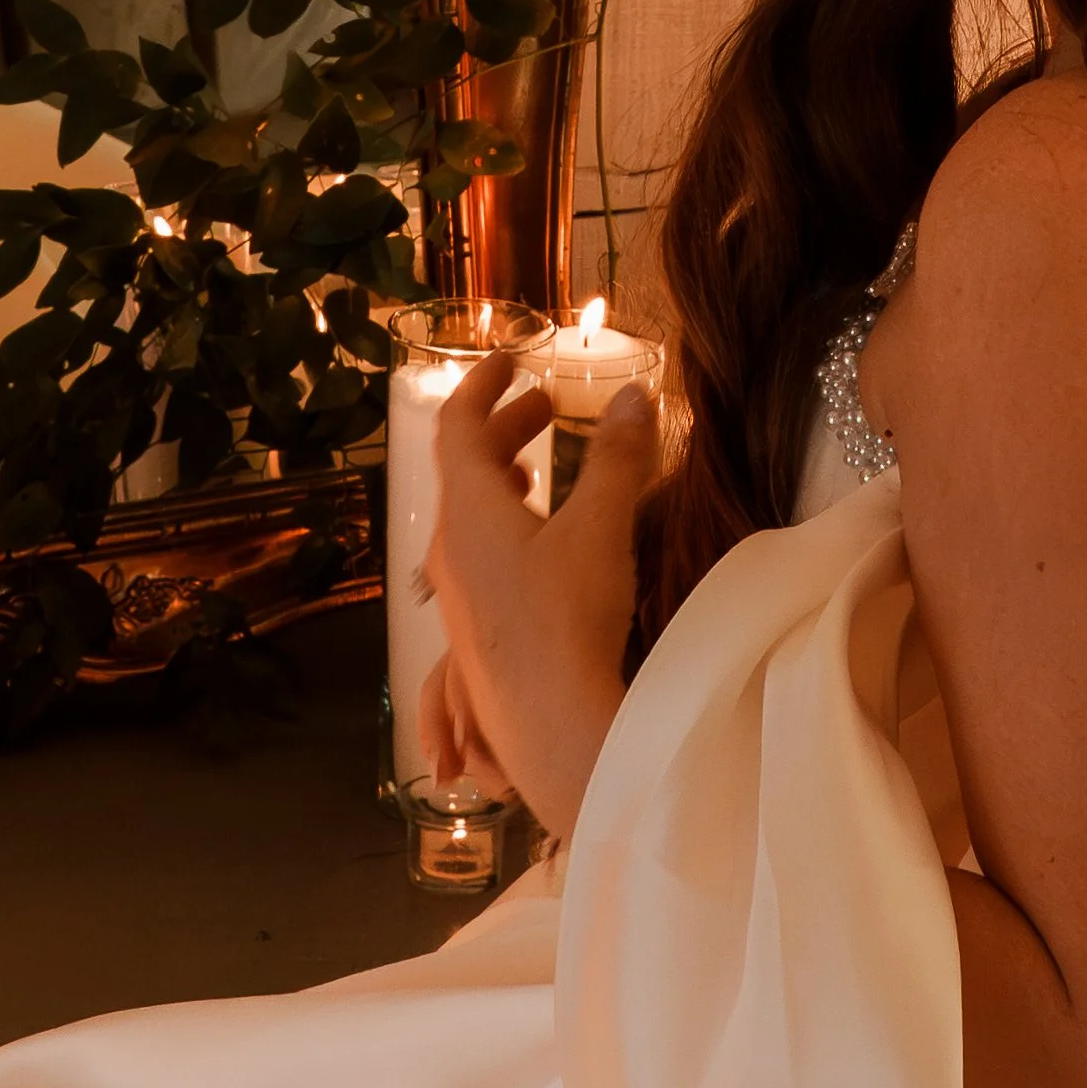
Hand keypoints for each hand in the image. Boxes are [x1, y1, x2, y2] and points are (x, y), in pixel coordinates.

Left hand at [423, 349, 660, 846]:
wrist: (549, 725)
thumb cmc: (568, 617)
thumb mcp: (600, 528)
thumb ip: (617, 458)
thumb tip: (636, 395)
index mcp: (469, 509)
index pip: (457, 425)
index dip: (482, 385)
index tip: (509, 362)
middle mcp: (450, 547)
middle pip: (465, 470)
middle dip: (503, 429)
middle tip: (545, 408)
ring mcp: (457, 595)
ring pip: (471, 518)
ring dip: (503, 483)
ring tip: (538, 473)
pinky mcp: (474, 632)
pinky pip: (479, 559)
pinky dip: (506, 529)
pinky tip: (540, 550)